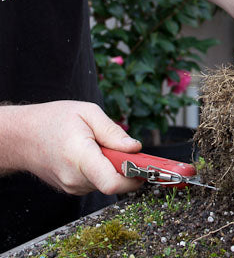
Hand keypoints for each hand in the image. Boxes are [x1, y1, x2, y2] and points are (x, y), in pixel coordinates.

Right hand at [8, 101, 142, 194]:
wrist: (21, 136)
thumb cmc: (53, 120)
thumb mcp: (88, 112)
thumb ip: (113, 132)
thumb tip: (135, 148)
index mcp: (81, 157)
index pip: (112, 183)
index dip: (134, 178)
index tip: (144, 166)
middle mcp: (76, 178)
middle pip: (114, 181)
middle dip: (125, 166)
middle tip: (121, 146)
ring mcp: (72, 187)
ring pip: (106, 181)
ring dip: (111, 166)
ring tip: (98, 145)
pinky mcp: (71, 188)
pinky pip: (96, 181)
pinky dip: (101, 168)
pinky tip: (90, 152)